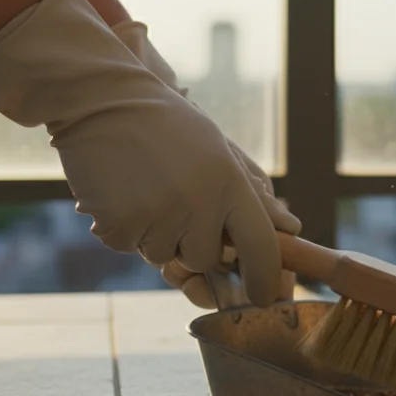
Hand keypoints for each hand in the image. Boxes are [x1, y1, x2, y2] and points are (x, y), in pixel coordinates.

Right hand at [112, 21, 299, 307]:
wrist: (103, 100)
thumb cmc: (168, 126)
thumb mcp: (219, 152)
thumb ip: (253, 196)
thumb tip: (292, 229)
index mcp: (230, 184)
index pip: (260, 245)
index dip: (265, 277)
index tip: (265, 295)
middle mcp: (199, 205)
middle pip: (207, 258)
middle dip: (194, 243)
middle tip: (176, 201)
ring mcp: (158, 217)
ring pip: (165, 255)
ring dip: (157, 234)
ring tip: (147, 188)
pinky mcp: (119, 225)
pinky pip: (130, 246)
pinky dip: (126, 227)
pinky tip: (122, 191)